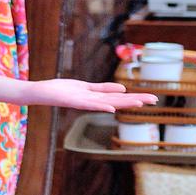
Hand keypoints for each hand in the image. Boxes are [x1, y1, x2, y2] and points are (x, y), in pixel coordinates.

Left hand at [29, 79, 158, 111]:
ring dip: (123, 103)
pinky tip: (111, 107)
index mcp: (95, 97)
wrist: (40, 93)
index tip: (153, 98)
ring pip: (106, 103)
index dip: (136, 98)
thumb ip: (102, 88)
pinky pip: (88, 104)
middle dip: (136, 100)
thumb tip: (123, 89)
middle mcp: (91, 102)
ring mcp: (82, 102)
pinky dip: (100, 105)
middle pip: (117, 101)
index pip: (119, 98)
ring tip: (139, 103)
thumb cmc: (61, 90)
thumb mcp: (85, 87)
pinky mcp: (72, 101)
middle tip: (155, 100)